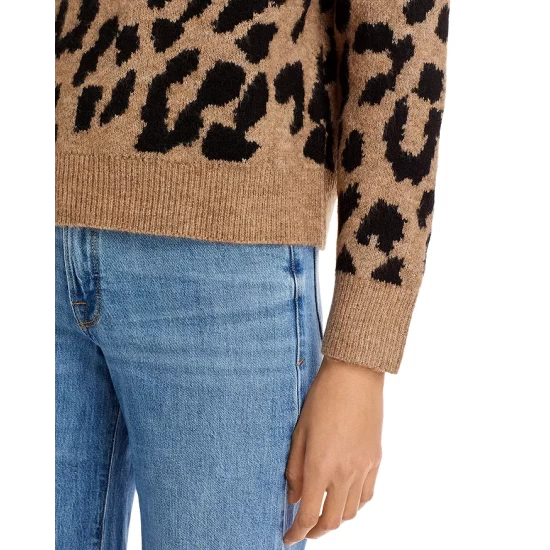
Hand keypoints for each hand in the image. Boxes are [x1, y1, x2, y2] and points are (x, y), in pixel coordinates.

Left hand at [283, 357, 383, 545]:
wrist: (354, 377)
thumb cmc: (322, 398)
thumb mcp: (299, 432)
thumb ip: (294, 469)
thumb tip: (293, 498)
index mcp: (320, 466)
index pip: (308, 513)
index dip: (297, 532)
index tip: (288, 538)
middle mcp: (344, 473)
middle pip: (332, 520)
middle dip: (316, 530)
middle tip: (304, 529)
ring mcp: (363, 467)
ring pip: (352, 511)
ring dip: (336, 519)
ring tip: (324, 513)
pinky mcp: (376, 459)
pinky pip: (367, 494)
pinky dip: (354, 504)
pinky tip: (345, 497)